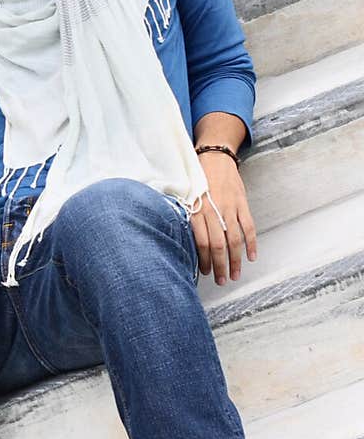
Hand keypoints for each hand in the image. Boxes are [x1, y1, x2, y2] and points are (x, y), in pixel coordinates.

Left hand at [192, 151, 256, 284]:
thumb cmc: (197, 181)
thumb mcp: (187, 199)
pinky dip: (251, 243)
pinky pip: (248, 227)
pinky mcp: (242, 204)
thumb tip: (189, 244)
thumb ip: (190, 219)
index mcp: (196, 211)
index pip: (201, 242)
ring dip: (235, 260)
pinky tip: (251, 257)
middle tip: (221, 281)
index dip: (203, 260)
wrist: (215, 157)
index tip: (205, 273)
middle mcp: (213, 211)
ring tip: (235, 275)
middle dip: (220, 266)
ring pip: (234, 239)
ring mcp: (229, 208)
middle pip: (217, 245)